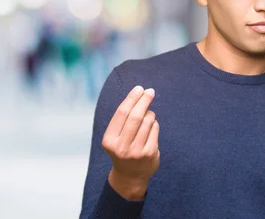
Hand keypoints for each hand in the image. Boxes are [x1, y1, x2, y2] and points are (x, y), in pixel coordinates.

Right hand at [101, 85, 159, 199]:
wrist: (130, 176)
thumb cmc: (123, 149)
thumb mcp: (116, 137)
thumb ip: (123, 119)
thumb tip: (138, 94)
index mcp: (109, 140)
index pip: (121, 113)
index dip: (131, 99)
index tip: (139, 89)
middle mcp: (121, 146)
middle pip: (136, 116)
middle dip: (144, 101)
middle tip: (150, 91)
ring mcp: (137, 151)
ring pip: (147, 121)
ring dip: (150, 114)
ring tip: (148, 116)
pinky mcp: (150, 153)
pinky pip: (155, 129)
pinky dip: (154, 124)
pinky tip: (151, 127)